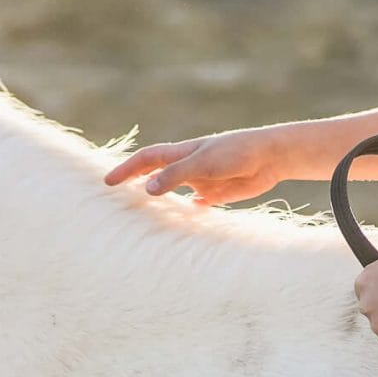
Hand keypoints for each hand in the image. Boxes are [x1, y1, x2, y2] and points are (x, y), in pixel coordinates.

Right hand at [103, 127, 299, 205]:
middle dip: (135, 181)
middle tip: (116, 196)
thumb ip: (175, 176)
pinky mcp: (215, 194)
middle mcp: (187, 166)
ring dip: (157, 199)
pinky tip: (176, 224)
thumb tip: (146, 190)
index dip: (126, 169)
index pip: (146, 159)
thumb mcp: (202, 163)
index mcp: (181, 153)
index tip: (108, 182)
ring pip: (172, 191)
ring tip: (140, 213)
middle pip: (155, 174)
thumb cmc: (235, 152)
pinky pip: (193, 205)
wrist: (269, 158)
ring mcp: (200, 180)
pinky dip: (182, 212)